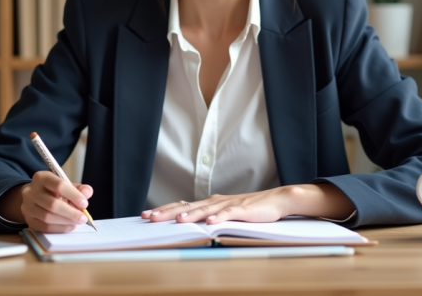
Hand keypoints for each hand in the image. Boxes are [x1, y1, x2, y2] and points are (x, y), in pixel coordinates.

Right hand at [3, 171, 93, 232]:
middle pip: (52, 204)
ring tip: (77, 222)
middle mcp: (30, 191)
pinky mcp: (28, 220)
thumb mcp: (66, 184)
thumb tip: (87, 192)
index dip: (73, 195)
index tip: (84, 203)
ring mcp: (27, 207)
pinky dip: (59, 228)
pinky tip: (69, 226)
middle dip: (71, 212)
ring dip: (66, 221)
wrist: (33, 197)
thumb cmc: (52, 190)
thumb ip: (78, 188)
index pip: (58, 185)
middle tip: (83, 217)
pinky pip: (44, 227)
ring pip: (47, 217)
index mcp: (41, 178)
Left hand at [140, 183, 352, 224]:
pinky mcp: (243, 210)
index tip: (145, 216)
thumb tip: (189, 222)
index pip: (182, 206)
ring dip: (191, 215)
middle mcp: (216, 202)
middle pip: (188, 207)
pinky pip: (229, 214)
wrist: (276, 200)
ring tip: (178, 221)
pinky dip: (219, 217)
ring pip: (206, 210)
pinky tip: (211, 222)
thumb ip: (208, 216)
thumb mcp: (225, 213)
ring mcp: (229, 205)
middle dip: (168, 213)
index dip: (164, 210)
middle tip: (150, 218)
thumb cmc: (250, 209)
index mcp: (209, 203)